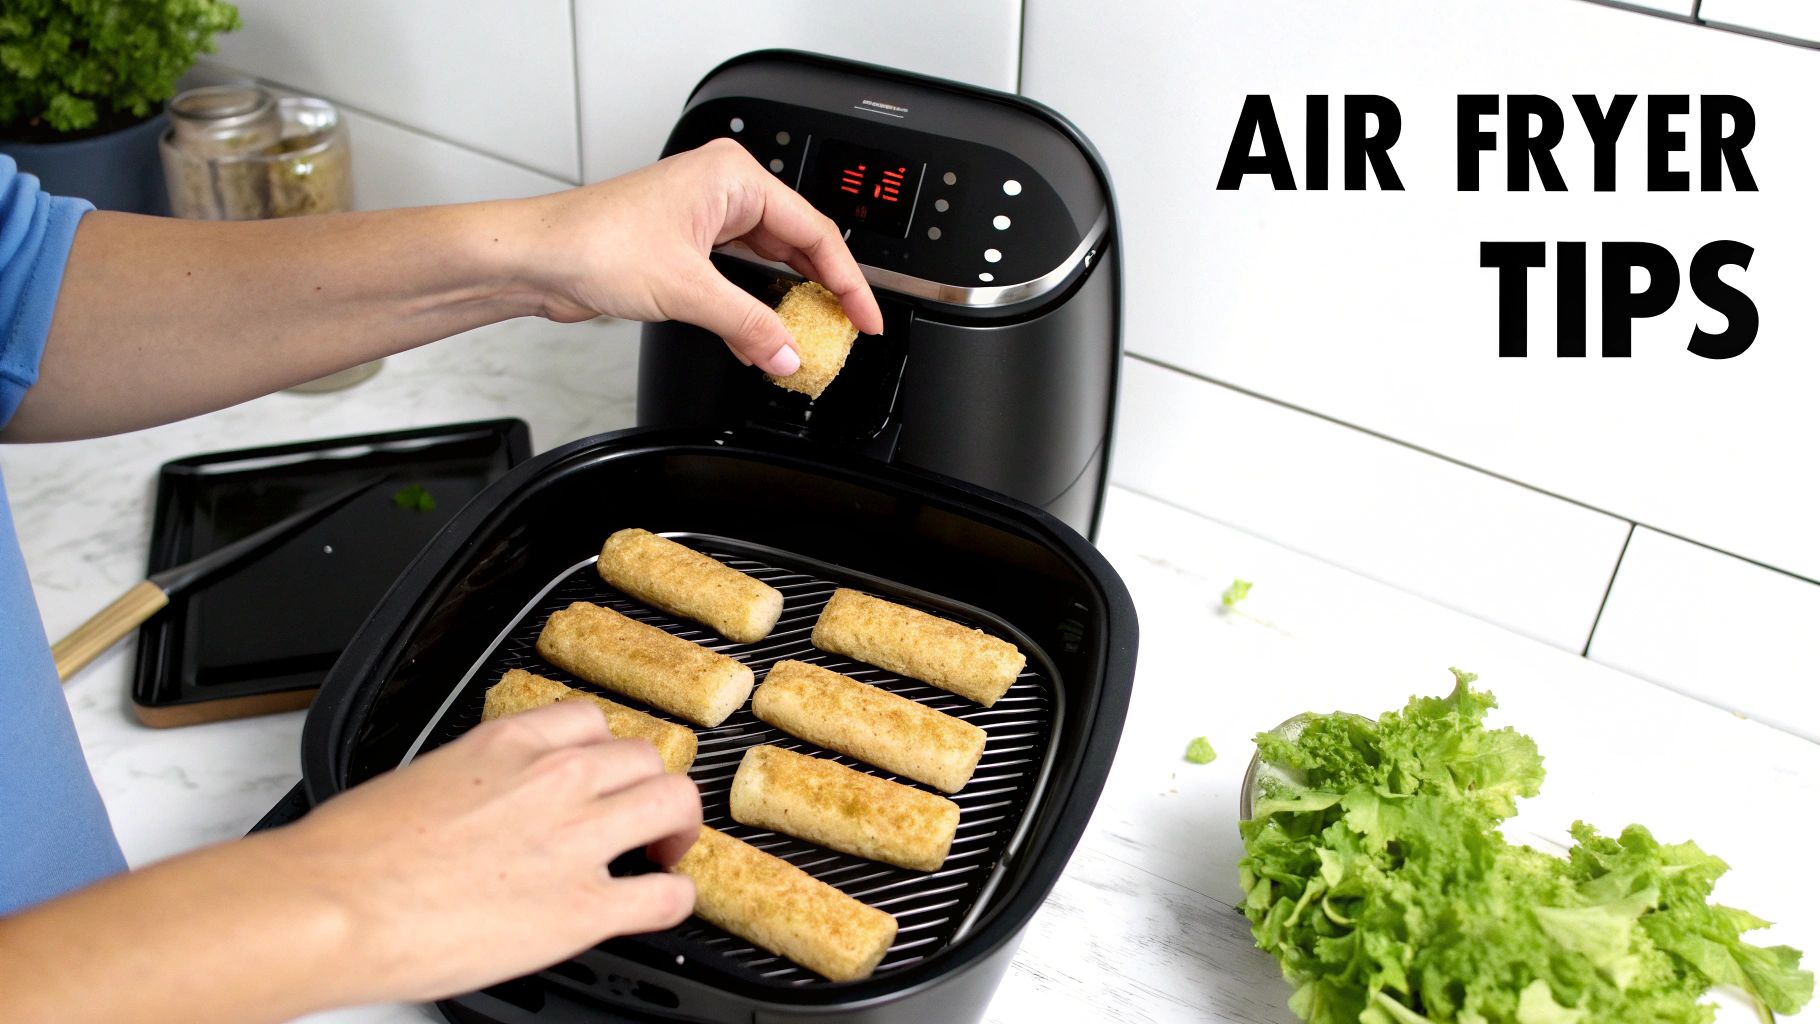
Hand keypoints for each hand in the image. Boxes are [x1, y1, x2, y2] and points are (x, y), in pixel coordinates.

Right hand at [272, 700, 700, 1003]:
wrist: (331, 905)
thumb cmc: (350, 852)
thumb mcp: (422, 778)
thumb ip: (474, 781)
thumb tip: (479, 804)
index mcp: (510, 742)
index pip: (590, 721)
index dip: (605, 752)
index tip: (603, 773)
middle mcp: (556, 779)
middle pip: (646, 758)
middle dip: (648, 787)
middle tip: (641, 816)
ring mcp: (577, 841)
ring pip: (674, 805)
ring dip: (677, 829)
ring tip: (664, 852)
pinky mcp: (584, 908)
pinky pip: (667, 896)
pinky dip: (676, 898)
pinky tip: (660, 904)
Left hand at [523, 138, 884, 374]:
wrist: (537, 258)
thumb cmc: (594, 242)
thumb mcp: (687, 290)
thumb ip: (748, 325)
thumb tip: (787, 353)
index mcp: (733, 178)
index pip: (813, 231)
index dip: (847, 280)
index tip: (865, 317)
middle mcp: (722, 191)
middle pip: (796, 245)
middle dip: (820, 292)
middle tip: (844, 332)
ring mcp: (704, 219)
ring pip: (768, 265)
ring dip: (785, 305)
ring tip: (808, 341)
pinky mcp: (686, 247)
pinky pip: (739, 279)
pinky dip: (753, 311)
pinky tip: (763, 340)